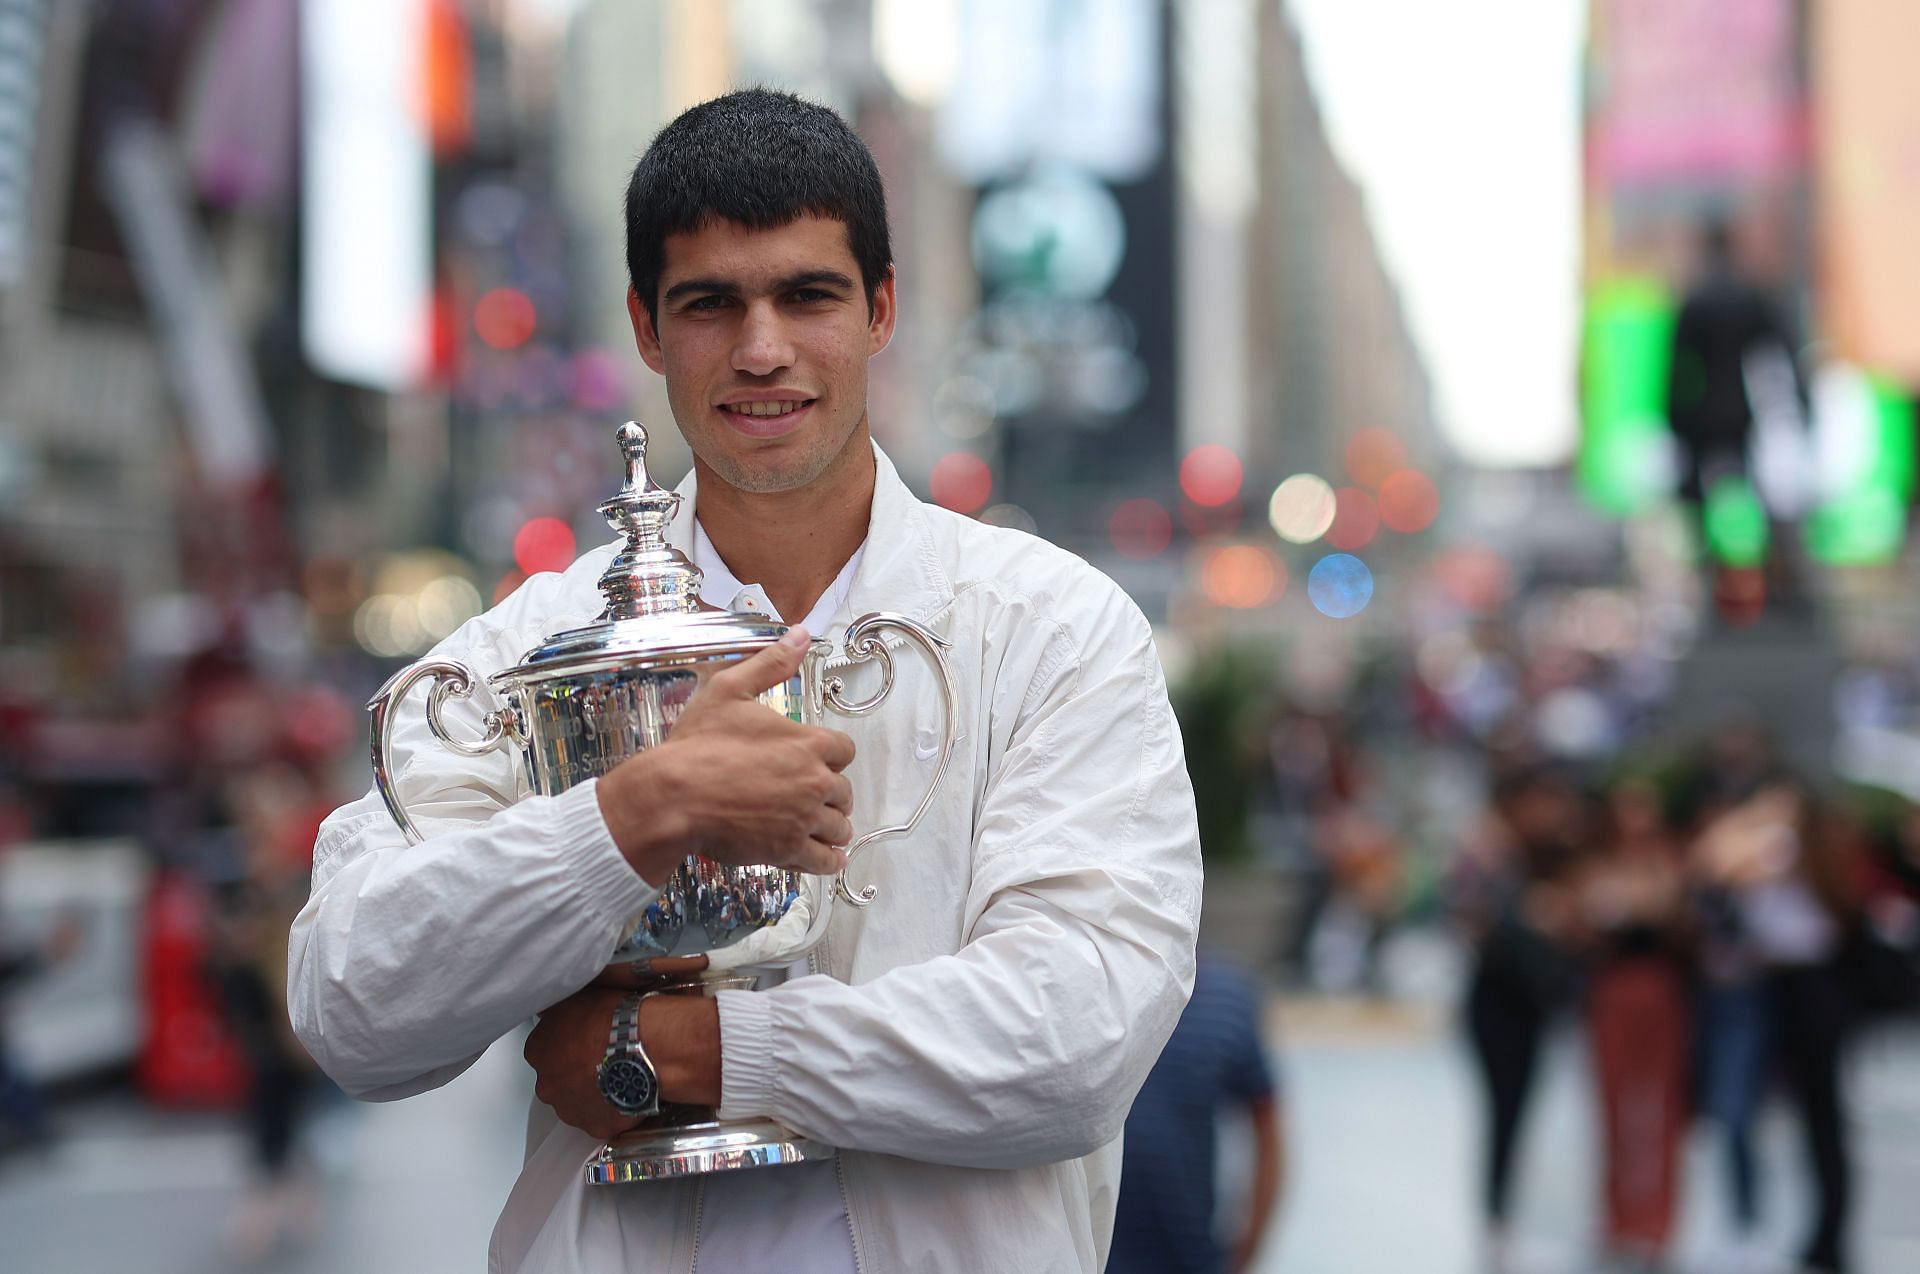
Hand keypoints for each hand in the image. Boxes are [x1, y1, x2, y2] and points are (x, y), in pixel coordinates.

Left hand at [526, 986, 723, 1135]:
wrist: (645, 1046)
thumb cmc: (615, 1019)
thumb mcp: (580, 997)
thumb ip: (561, 1010)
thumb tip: (554, 1010)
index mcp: (538, 1051)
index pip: (543, 1049)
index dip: (565, 1043)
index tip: (582, 1039)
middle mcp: (548, 1085)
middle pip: (557, 1080)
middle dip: (575, 1073)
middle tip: (603, 1058)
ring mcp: (571, 1110)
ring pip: (578, 1103)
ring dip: (593, 1092)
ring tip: (620, 1075)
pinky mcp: (597, 1126)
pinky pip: (604, 1119)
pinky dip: (614, 1109)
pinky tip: (630, 1091)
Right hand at [598, 628, 856, 883]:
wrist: (673, 796)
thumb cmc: (698, 745)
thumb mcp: (729, 690)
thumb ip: (770, 663)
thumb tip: (801, 634)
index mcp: (808, 743)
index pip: (844, 750)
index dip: (828, 755)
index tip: (811, 760)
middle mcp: (815, 781)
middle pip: (843, 791)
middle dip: (829, 792)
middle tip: (806, 795)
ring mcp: (804, 819)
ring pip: (839, 827)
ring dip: (829, 826)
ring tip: (812, 826)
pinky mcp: (789, 851)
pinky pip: (826, 861)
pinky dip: (828, 860)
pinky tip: (823, 857)